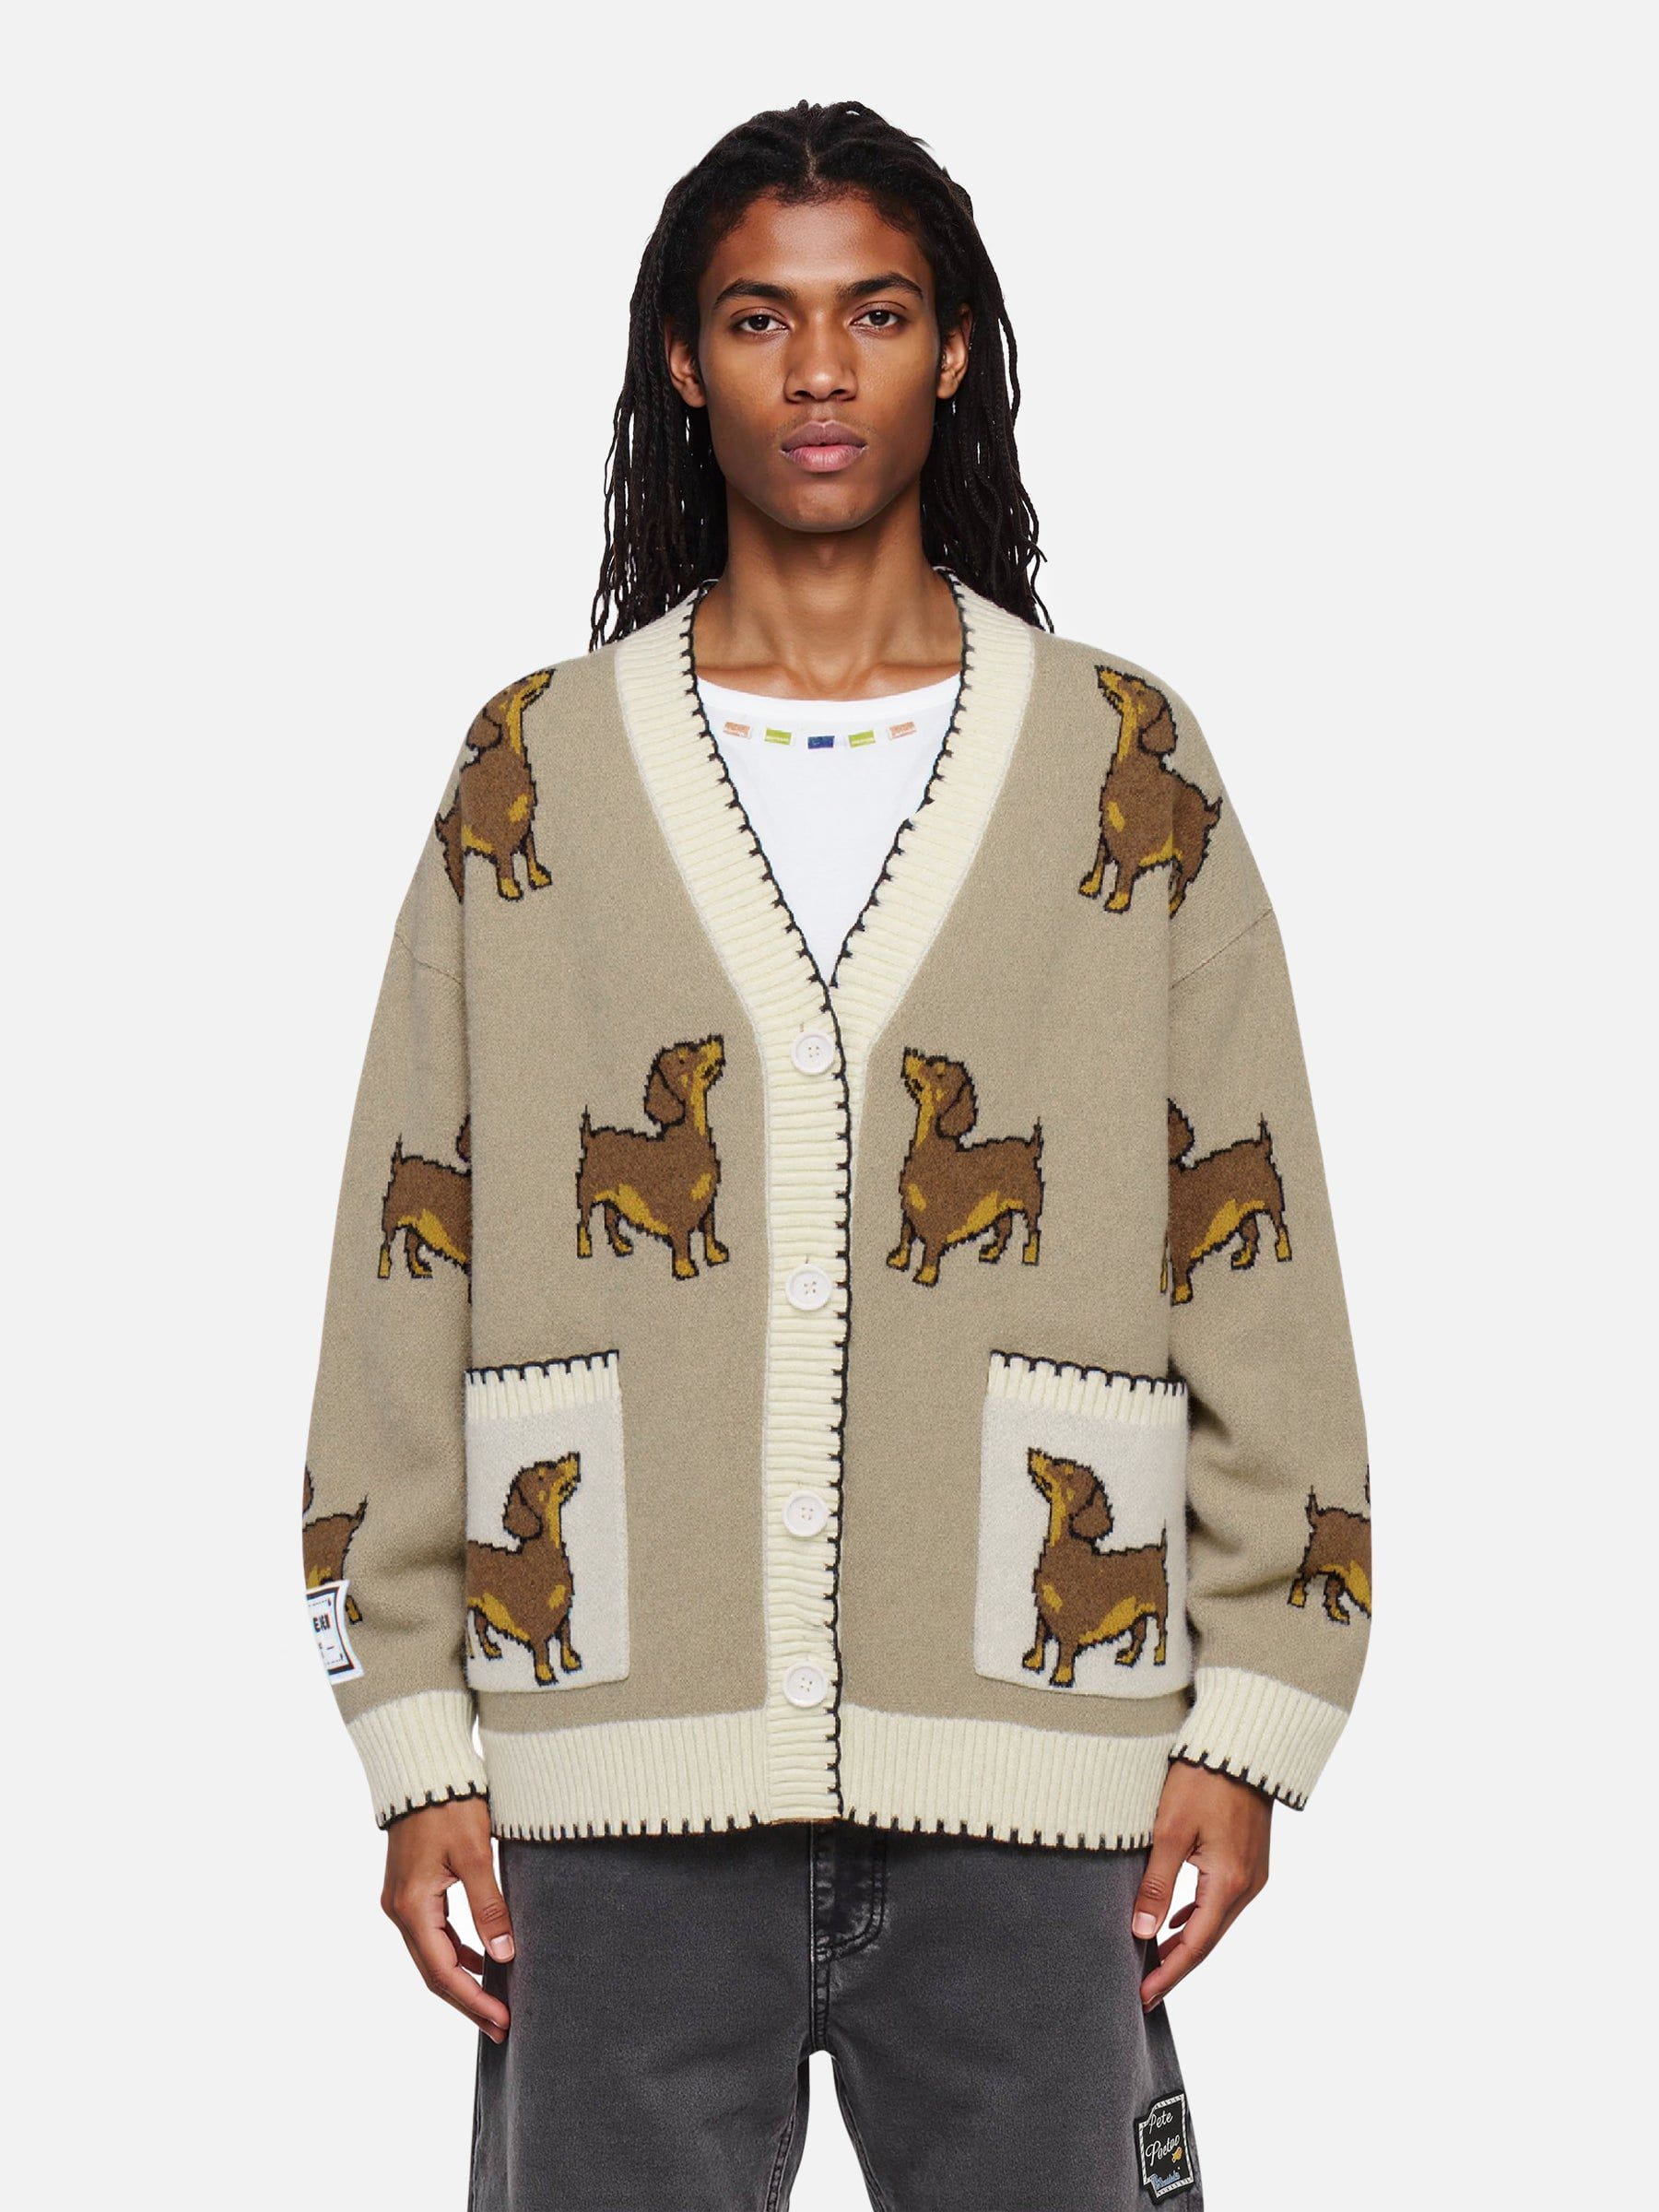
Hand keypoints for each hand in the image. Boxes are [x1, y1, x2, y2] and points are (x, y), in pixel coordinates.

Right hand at [381, 1796, 513, 2040]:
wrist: (424, 1771)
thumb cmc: (450, 1806)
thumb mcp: (474, 1855)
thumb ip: (489, 1905)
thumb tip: (505, 1954)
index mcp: (412, 1907)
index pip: (444, 1972)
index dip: (473, 2001)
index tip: (502, 2022)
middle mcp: (399, 1910)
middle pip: (434, 1972)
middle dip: (468, 2001)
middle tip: (501, 2026)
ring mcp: (401, 1901)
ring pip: (432, 1956)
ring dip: (462, 1980)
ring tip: (494, 2001)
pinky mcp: (410, 1890)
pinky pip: (432, 1934)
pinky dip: (455, 1953)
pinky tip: (480, 1959)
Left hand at [1131, 1759, 1270, 2010]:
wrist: (1241, 1744)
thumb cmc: (1202, 1780)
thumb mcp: (1170, 1831)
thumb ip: (1156, 1884)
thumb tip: (1140, 1932)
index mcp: (1229, 1884)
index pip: (1195, 1946)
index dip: (1168, 1973)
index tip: (1143, 1997)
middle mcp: (1248, 1885)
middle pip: (1208, 1940)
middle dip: (1176, 1966)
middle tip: (1144, 1990)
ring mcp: (1254, 1873)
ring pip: (1216, 1922)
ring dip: (1187, 1943)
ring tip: (1154, 1961)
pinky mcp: (1251, 1858)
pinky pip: (1223, 1901)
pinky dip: (1199, 1918)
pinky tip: (1180, 1921)